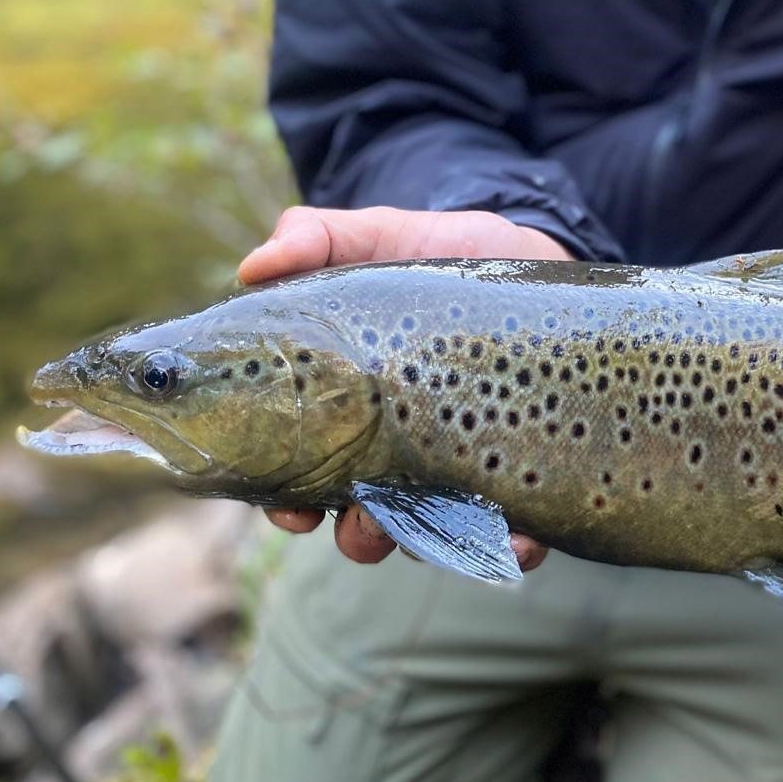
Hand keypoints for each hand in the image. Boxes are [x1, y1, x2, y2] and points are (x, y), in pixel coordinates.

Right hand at [242, 206, 562, 568]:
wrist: (530, 248)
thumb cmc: (437, 252)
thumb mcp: (373, 235)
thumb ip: (312, 241)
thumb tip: (252, 268)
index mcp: (348, 413)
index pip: (300, 477)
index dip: (286, 504)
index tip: (289, 509)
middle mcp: (400, 453)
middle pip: (362, 521)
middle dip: (358, 535)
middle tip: (362, 522)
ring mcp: (462, 464)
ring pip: (437, 534)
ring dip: (430, 543)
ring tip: (436, 525)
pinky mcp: (525, 465)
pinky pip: (520, 528)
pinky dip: (516, 546)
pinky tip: (520, 542)